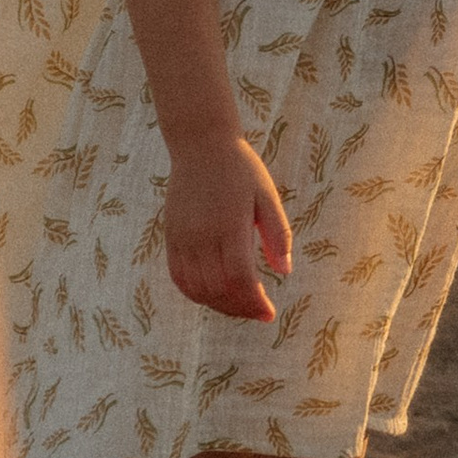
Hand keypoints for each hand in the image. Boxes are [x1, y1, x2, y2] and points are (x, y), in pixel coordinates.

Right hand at [162, 130, 292, 318]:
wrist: (201, 144)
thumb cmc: (241, 169)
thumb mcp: (267, 196)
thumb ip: (277, 234)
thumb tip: (286, 271)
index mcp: (230, 225)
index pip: (240, 279)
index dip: (254, 303)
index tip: (269, 313)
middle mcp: (202, 235)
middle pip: (219, 289)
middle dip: (240, 309)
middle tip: (258, 312)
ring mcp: (183, 237)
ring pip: (197, 289)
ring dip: (219, 305)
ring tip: (239, 306)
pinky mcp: (171, 236)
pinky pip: (179, 277)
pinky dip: (195, 294)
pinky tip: (213, 296)